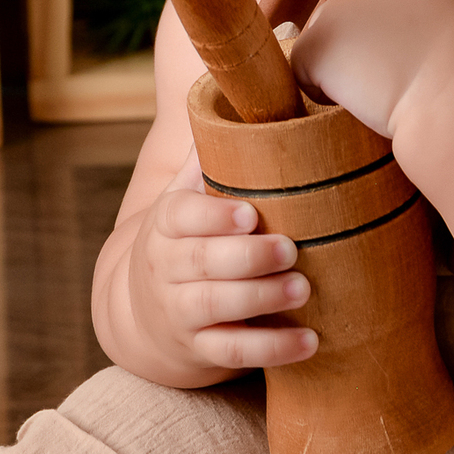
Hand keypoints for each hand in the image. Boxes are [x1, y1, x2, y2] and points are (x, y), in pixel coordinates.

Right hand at [127, 149, 317, 381]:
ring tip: (304, 289)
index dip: (213, 217)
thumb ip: (212, 156)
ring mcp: (179, 312)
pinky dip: (271, 350)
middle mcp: (165, 268)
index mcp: (165, 223)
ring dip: (261, 299)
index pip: (180, 217)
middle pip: (202, 263)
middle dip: (248, 258)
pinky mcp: (199, 350)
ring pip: (215, 307)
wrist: (142, 311)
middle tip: (291, 249)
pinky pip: (232, 354)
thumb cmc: (186, 238)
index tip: (250, 214)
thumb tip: (248, 99)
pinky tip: (310, 342)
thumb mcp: (185, 196)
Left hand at [292, 0, 453, 138]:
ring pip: (330, 44)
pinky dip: (324, 92)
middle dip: (365, 50)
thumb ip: (426, 17)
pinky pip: (305, 71)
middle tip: (396, 80)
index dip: (393, 39)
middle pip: (352, 20)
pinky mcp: (317, 41)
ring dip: (346, 70)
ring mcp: (339, 8)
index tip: (413, 61)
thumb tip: (402, 36)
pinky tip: (360, 100)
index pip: (383, 5)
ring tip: (381, 91)